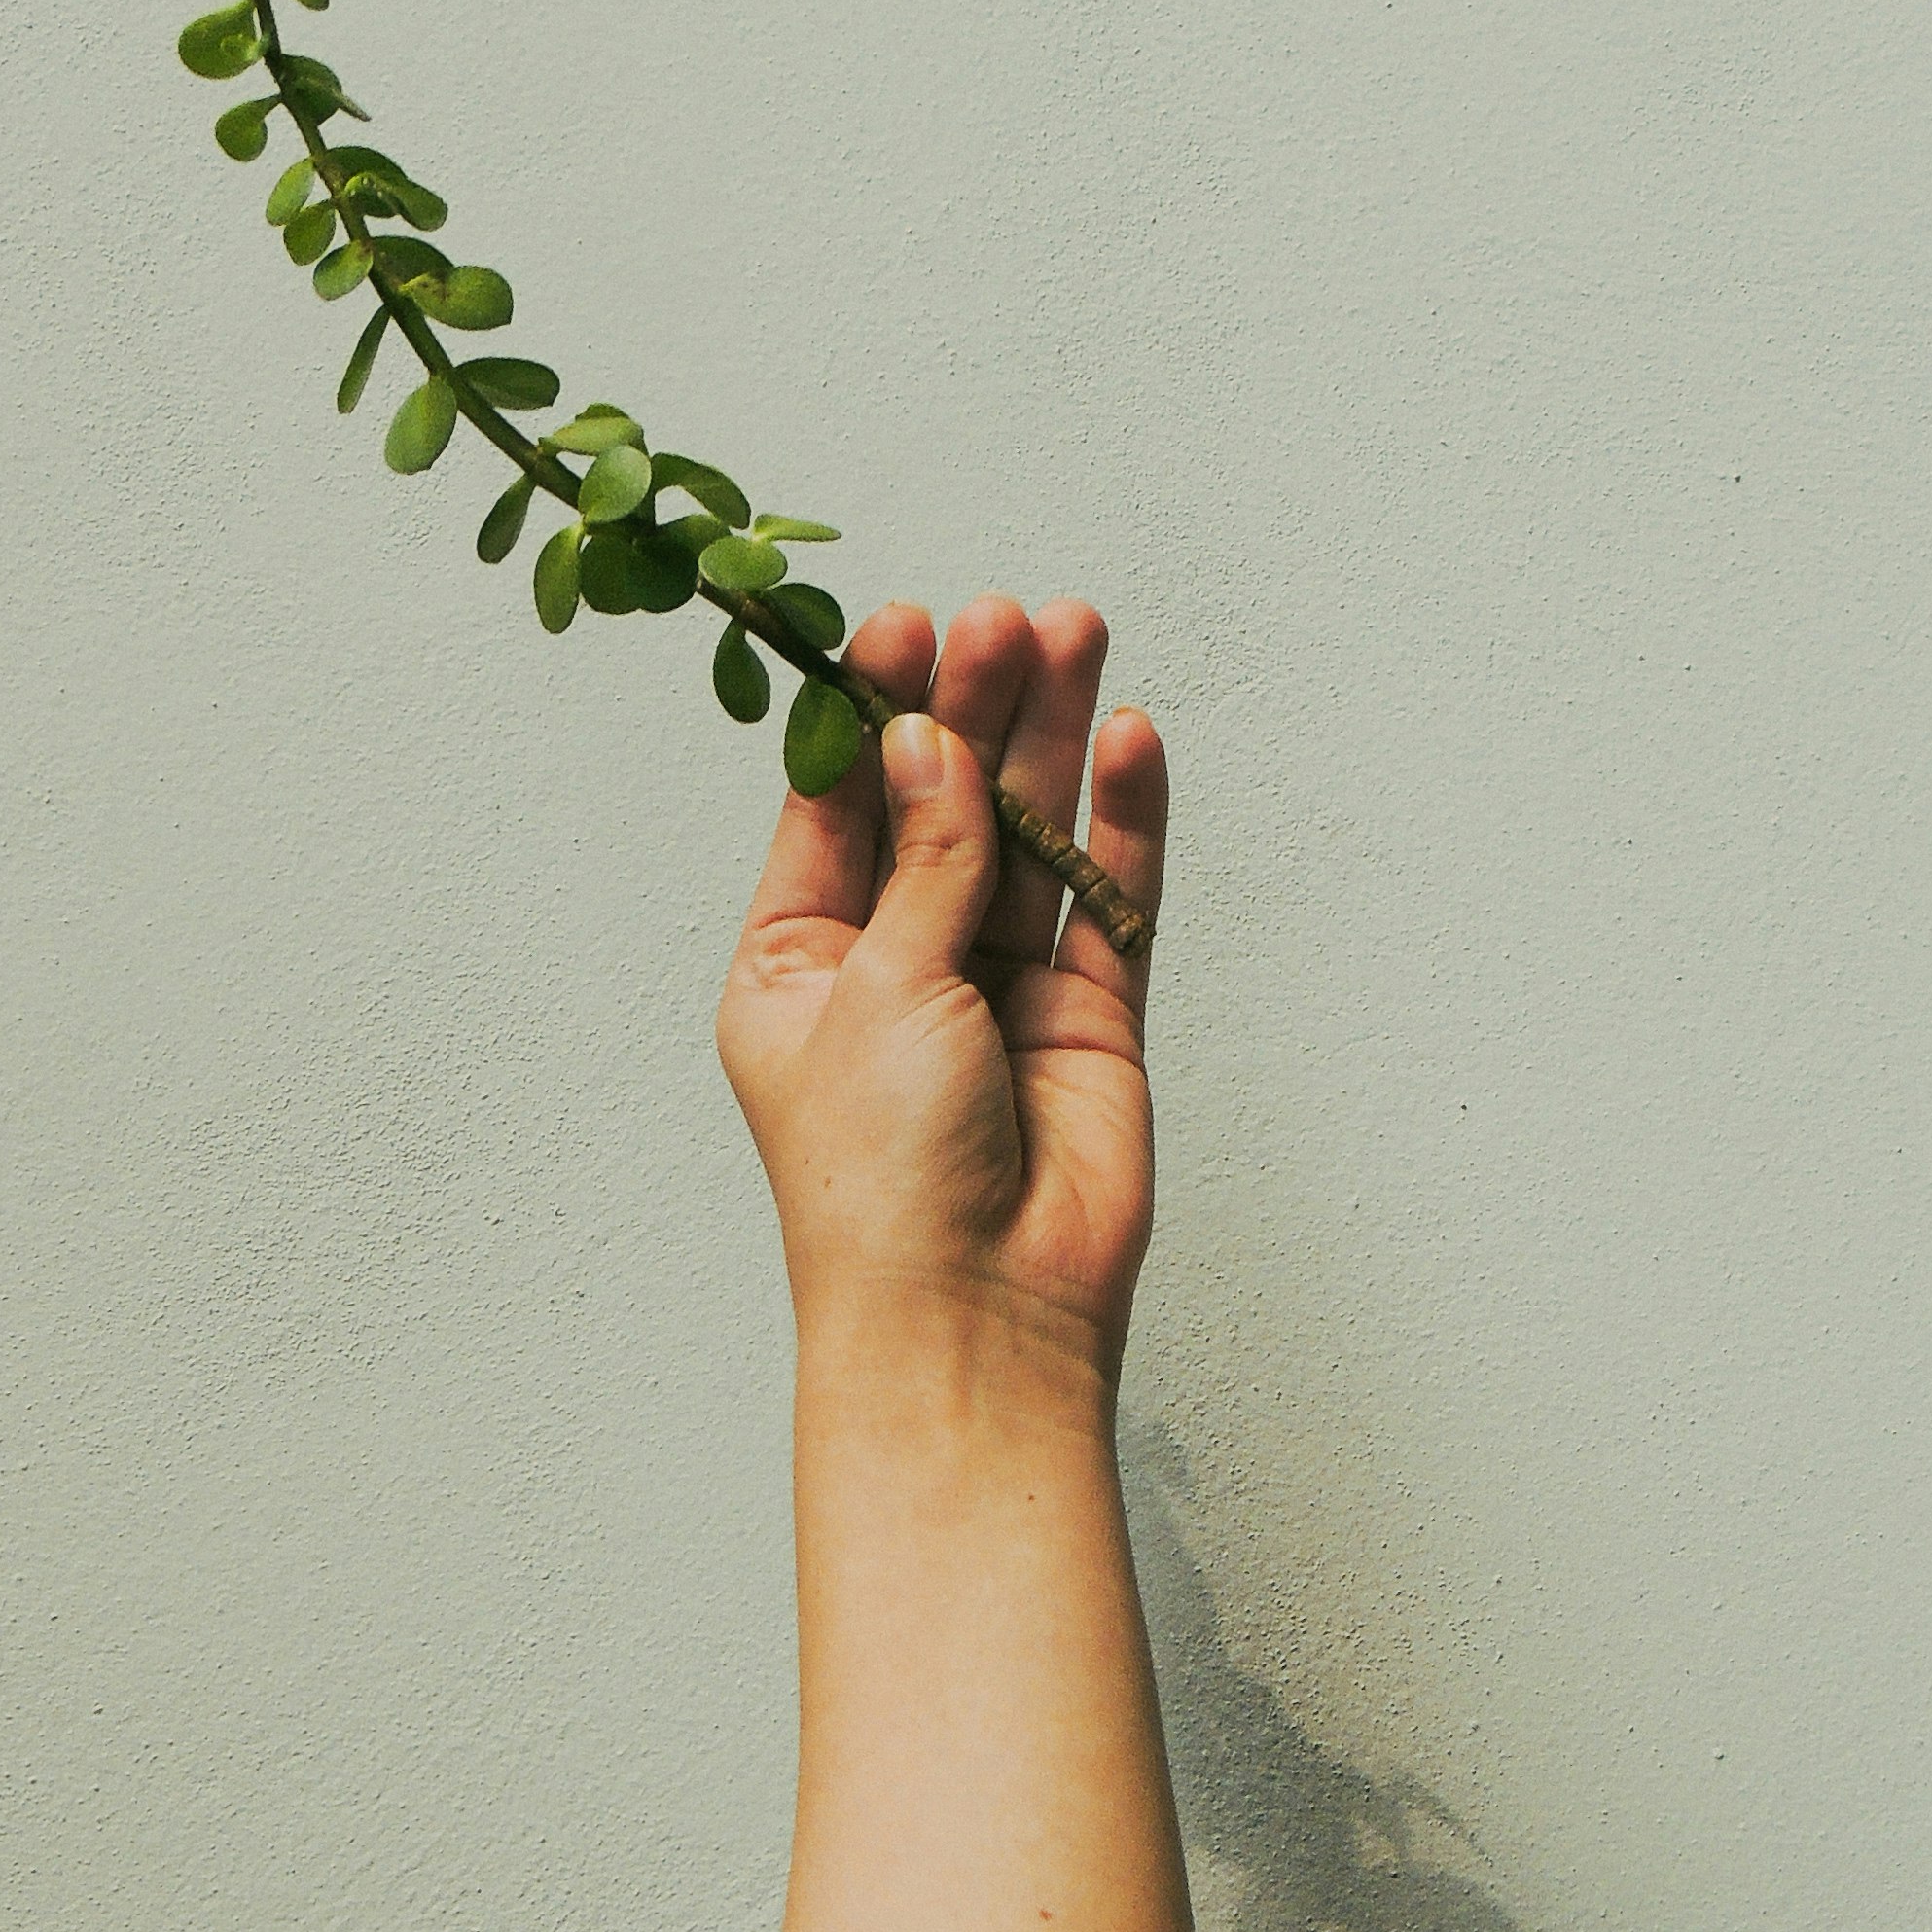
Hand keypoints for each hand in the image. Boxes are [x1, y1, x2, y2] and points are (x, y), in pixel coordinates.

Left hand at [716, 596, 1168, 1381]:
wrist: (978, 1314)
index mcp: (799, 962)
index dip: (873, 712)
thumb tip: (934, 739)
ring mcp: (999, 985)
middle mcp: (899, 964)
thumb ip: (922, 860)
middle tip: (1006, 617)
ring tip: (1073, 631)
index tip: (903, 624)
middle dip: (971, 705)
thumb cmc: (881, 1179)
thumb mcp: (877, 991)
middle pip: (939, 801)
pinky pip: (1107, 898)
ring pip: (1027, 832)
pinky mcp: (1089, 1016)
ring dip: (1049, 736)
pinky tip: (1132, 738)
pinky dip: (1123, 821)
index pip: (839, 803)